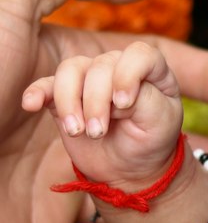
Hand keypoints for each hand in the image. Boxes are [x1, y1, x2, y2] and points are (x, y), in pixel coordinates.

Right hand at [23, 41, 183, 188]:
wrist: (130, 167)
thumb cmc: (150, 140)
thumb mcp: (161, 122)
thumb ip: (143, 99)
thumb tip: (112, 95)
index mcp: (150, 70)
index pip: (139, 54)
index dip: (128, 74)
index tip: (123, 104)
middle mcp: (119, 68)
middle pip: (100, 66)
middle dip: (96, 101)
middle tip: (98, 132)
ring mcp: (90, 80)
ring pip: (71, 70)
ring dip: (69, 101)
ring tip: (77, 131)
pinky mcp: (66, 97)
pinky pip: (46, 85)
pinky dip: (37, 92)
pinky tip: (31, 104)